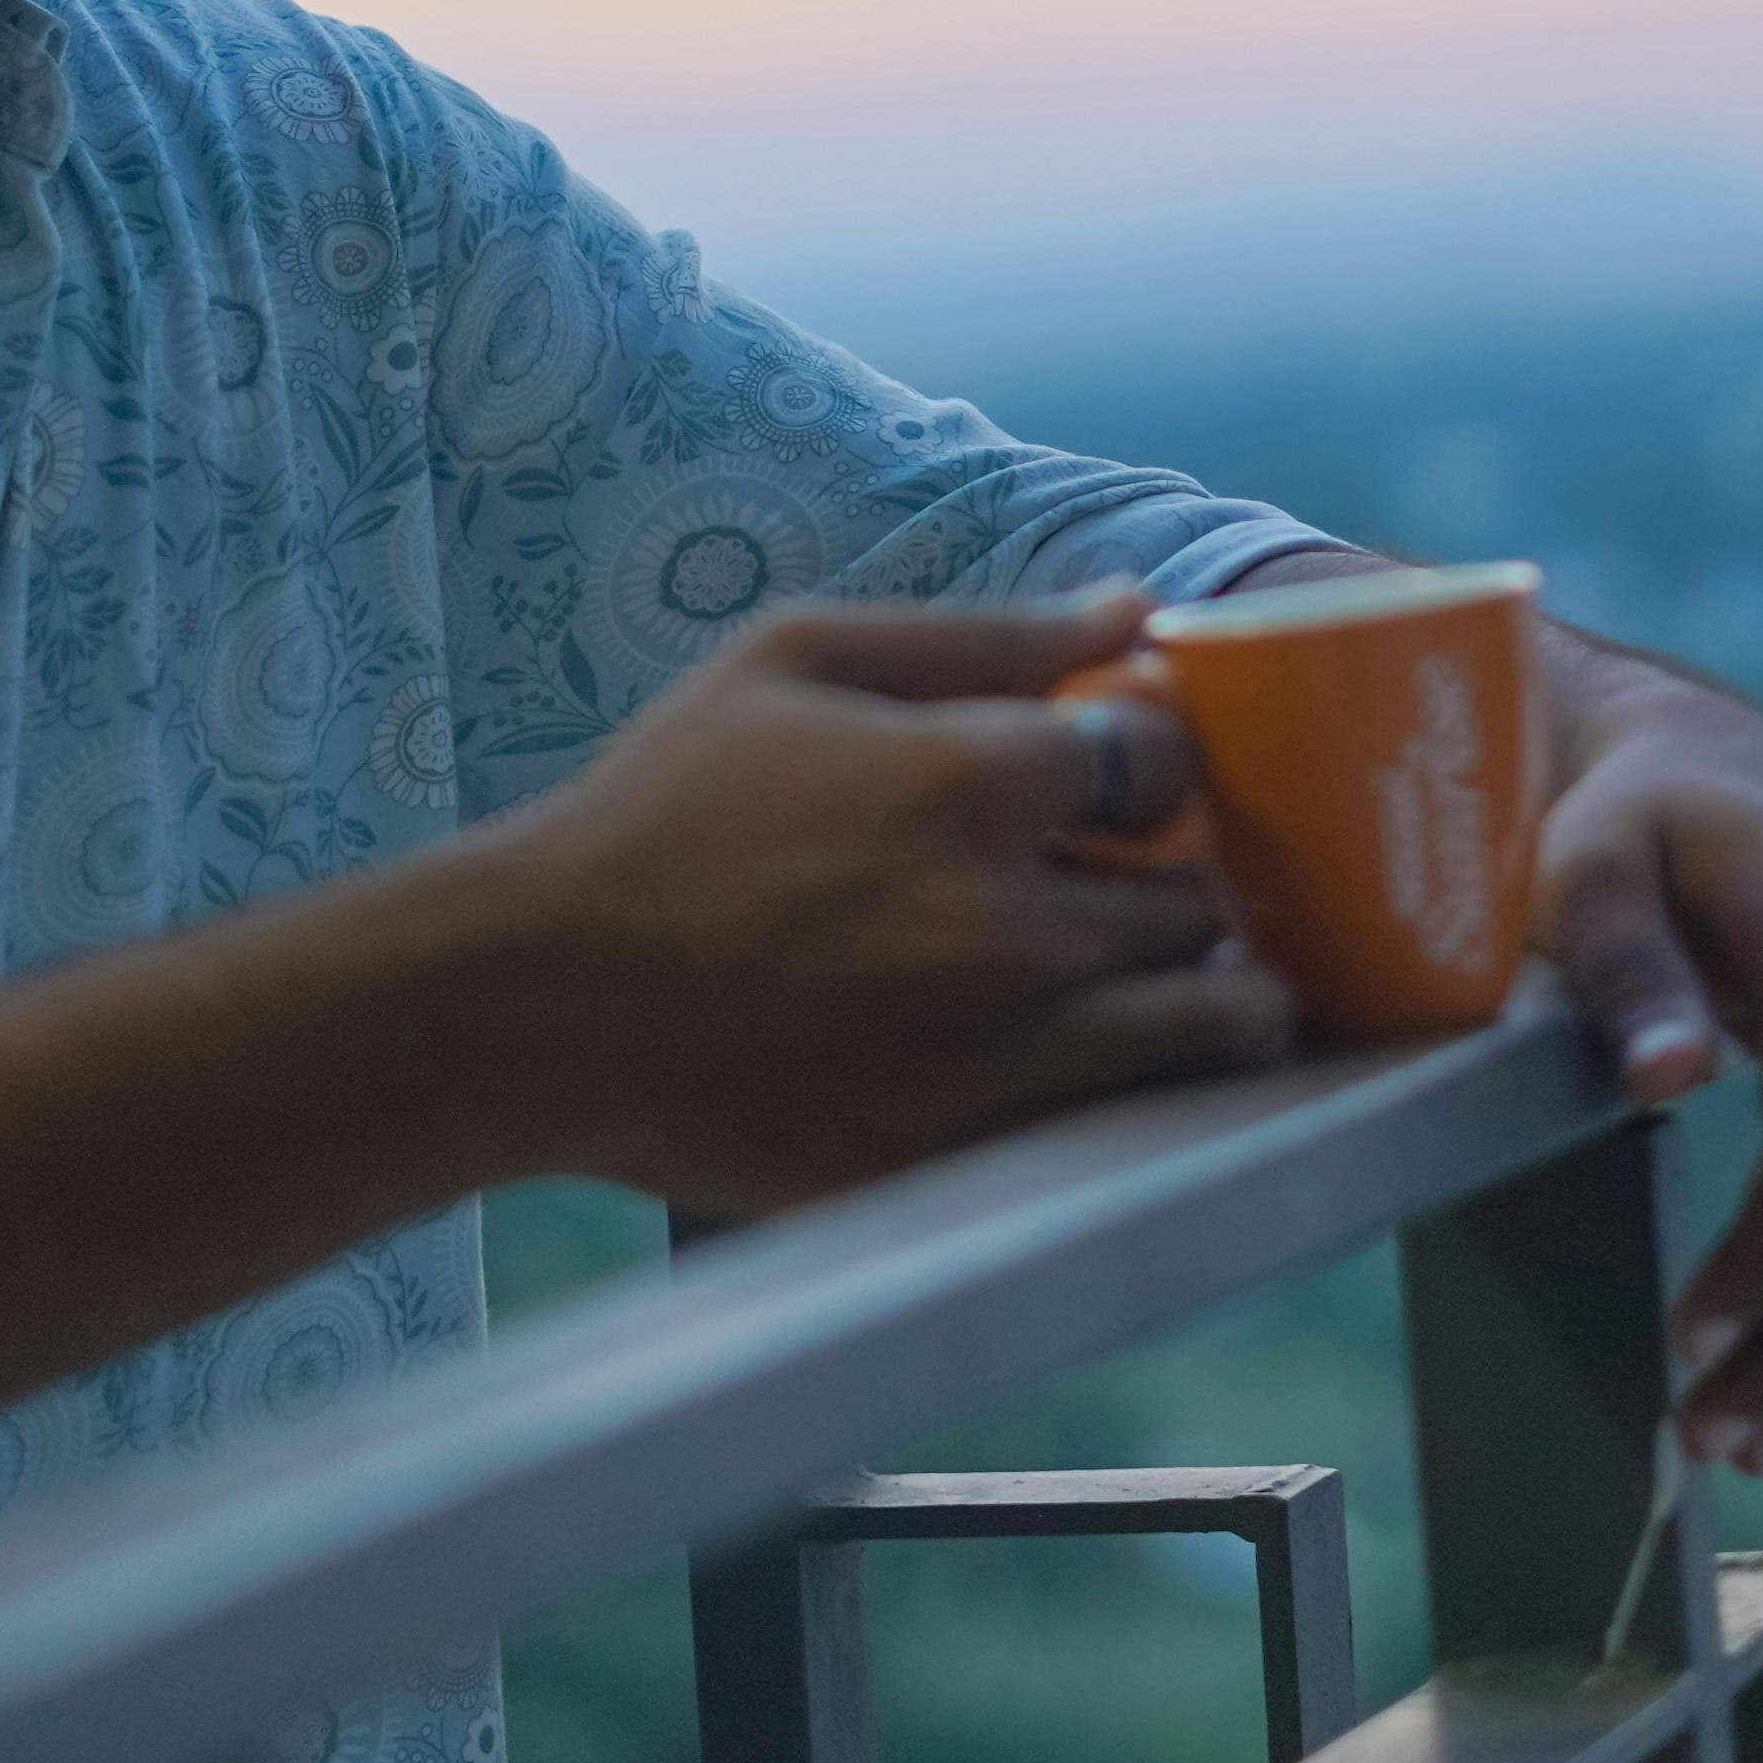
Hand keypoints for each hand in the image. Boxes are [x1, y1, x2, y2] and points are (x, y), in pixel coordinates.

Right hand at [481, 586, 1295, 1212]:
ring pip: (1205, 1025)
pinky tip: (1111, 1054)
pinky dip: (1153, 1084)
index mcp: (969, 784)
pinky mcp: (969, 1152)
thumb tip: (1133, 609)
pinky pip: (1133, 1119)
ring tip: (1181, 980)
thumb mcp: (795, 662)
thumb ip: (982, 636)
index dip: (1155, 759)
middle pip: (1198, 900)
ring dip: (1215, 993)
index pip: (1162, 759)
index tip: (1122, 776)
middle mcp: (1009, 926)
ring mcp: (997, 1056)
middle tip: (1146, 877)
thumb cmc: (662, 814)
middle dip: (1183, 879)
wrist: (546, 1004)